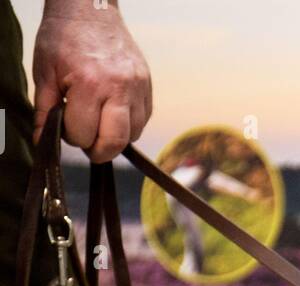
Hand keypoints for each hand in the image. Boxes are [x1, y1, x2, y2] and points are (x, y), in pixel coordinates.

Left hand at [32, 0, 151, 162]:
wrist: (90, 7)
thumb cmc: (63, 37)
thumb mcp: (44, 72)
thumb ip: (45, 110)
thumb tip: (43, 141)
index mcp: (89, 83)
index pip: (83, 135)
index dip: (71, 136)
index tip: (66, 123)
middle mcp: (119, 87)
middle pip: (113, 143)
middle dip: (97, 149)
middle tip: (86, 140)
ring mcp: (137, 87)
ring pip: (132, 136)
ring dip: (114, 137)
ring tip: (99, 121)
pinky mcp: (148, 87)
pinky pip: (142, 121)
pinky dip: (128, 125)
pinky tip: (112, 111)